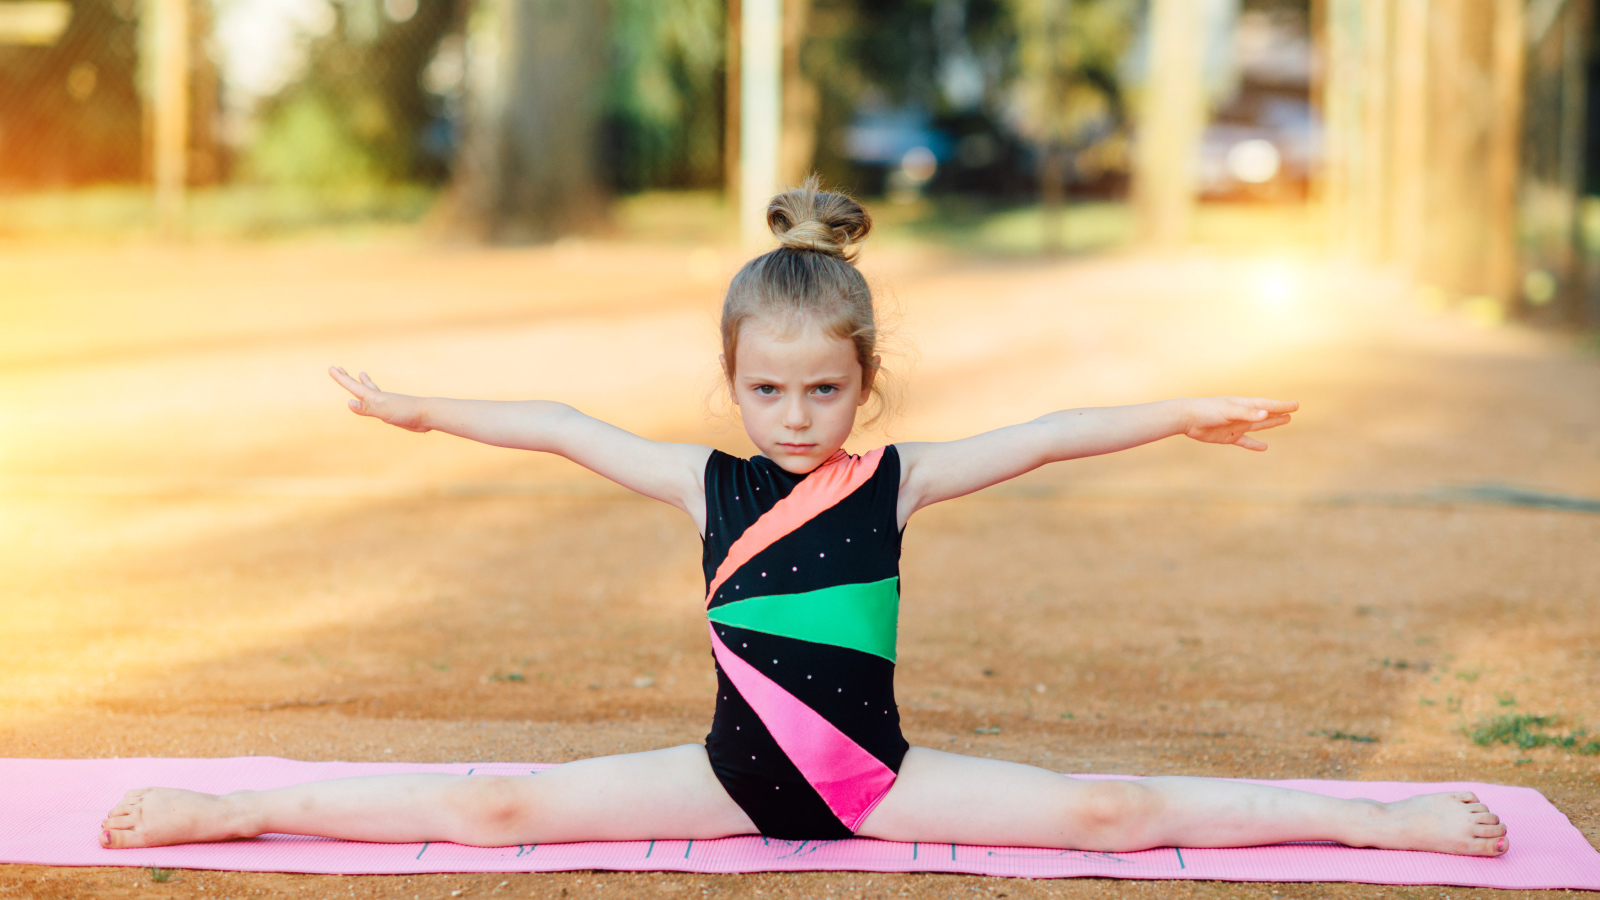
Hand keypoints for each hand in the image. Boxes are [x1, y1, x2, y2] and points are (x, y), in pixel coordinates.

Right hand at [328, 366, 430, 432]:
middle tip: (338, 368)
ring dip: (364, 383)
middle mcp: (379, 398)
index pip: (353, 386)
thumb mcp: (383, 412)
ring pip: (372, 391)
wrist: (427, 415)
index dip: (341, 378)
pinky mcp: (394, 411)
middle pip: (360, 385)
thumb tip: (349, 403)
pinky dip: (376, 399)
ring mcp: (387, 403)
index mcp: (374, 397)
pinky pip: (380, 403)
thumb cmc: (406, 412)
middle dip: (347, 378)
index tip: (331, 367)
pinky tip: (380, 400)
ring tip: (362, 374)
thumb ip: (366, 409)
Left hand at [1182, 397, 1297, 450]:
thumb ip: (1247, 413)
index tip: (1296, 405)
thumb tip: (1266, 414)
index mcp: (1244, 405)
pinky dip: (1254, 445)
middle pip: (1265, 414)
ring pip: (1258, 426)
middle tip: (1293, 410)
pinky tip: (1264, 447)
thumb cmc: (1207, 411)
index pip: (1267, 405)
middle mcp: (1242, 415)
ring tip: (1285, 421)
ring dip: (1271, 423)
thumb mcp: (1228, 411)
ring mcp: (1236, 426)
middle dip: (1279, 412)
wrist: (1187, 418)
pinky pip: (1245, 441)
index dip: (1281, 405)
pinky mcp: (1228, 437)